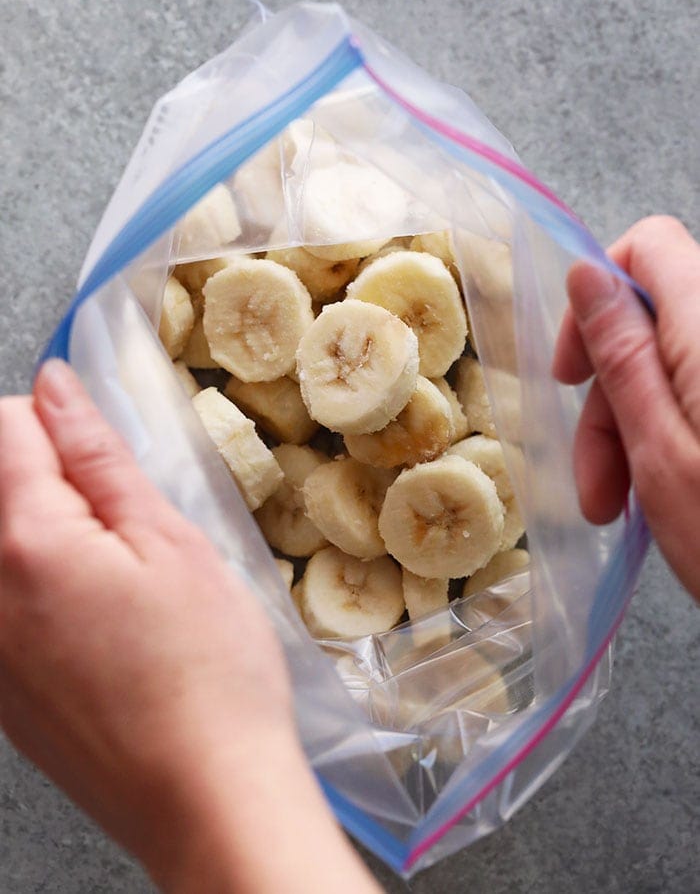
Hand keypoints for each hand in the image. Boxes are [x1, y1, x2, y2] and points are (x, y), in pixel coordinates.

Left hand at [0, 361, 380, 893]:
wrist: (204, 800)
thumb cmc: (207, 671)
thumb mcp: (170, 542)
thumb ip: (100, 457)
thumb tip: (56, 389)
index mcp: (26, 543)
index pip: (5, 428)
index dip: (57, 418)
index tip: (102, 446)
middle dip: (46, 476)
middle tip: (118, 516)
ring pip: (1, 546)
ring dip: (45, 534)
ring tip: (116, 573)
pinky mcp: (0, 692)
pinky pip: (5, 603)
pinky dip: (40, 587)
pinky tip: (101, 623)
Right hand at [553, 216, 699, 600]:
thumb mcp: (661, 453)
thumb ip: (623, 352)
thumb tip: (587, 273)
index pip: (647, 247)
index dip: (594, 298)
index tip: (572, 375)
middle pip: (657, 321)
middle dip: (611, 395)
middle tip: (597, 484)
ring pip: (678, 366)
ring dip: (636, 428)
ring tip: (621, 509)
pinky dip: (676, 435)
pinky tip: (666, 496)